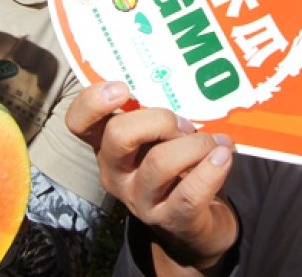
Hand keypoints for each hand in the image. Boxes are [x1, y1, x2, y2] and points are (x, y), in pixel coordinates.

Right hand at [66, 82, 238, 273]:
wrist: (200, 223)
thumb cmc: (178, 167)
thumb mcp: (161, 139)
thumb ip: (162, 114)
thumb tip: (192, 77)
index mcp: (107, 146)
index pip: (78, 122)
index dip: (92, 101)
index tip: (122, 87)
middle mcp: (115, 173)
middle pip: (118, 135)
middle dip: (158, 119)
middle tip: (185, 124)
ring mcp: (140, 201)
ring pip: (159, 163)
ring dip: (195, 144)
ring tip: (216, 142)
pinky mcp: (172, 220)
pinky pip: (190, 193)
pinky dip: (212, 169)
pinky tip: (223, 156)